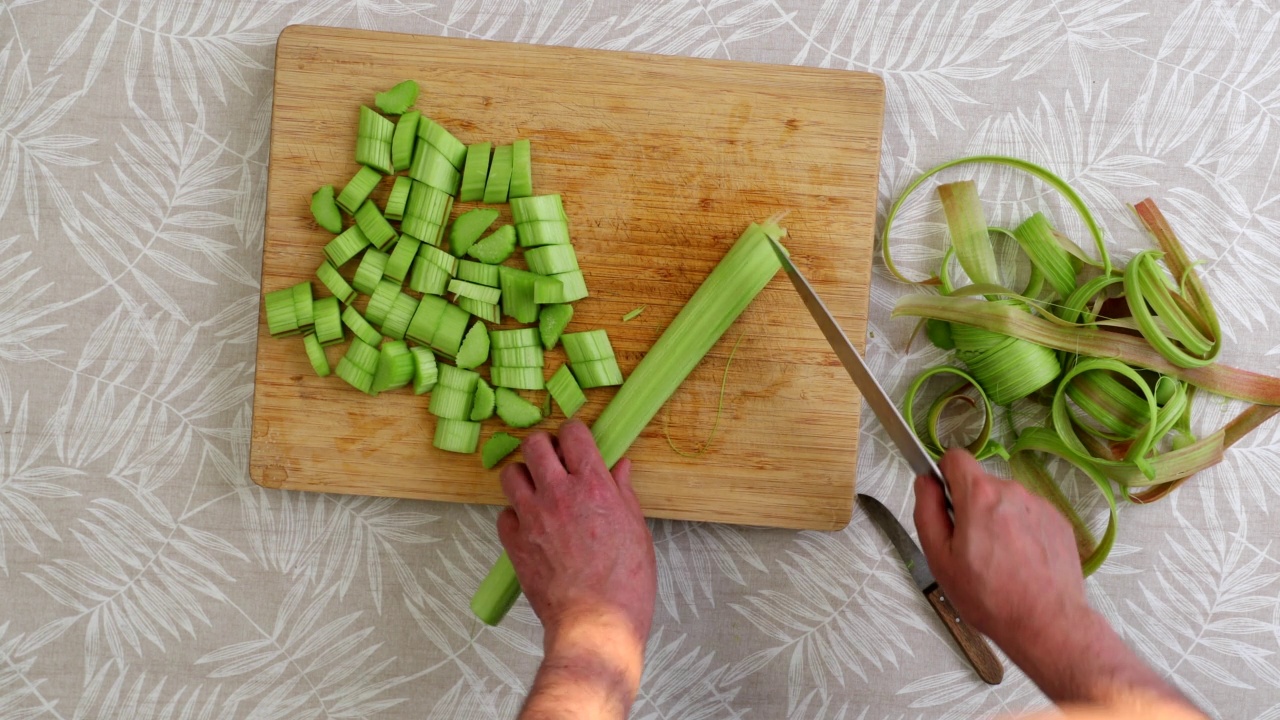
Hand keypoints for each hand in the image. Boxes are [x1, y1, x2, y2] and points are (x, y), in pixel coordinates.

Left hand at [497, 419, 655, 718]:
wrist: (596, 623)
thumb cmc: (625, 583)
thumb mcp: (636, 530)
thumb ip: (622, 493)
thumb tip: (620, 467)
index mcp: (593, 485)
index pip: (573, 433)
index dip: (574, 433)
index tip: (577, 442)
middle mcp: (558, 493)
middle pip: (534, 443)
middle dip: (543, 446)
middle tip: (553, 461)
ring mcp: (532, 517)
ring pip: (510, 473)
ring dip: (524, 476)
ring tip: (537, 490)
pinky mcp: (514, 542)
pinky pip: (504, 514)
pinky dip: (515, 515)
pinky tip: (531, 526)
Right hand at [912, 448, 1088, 652]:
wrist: (1046, 624)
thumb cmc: (991, 598)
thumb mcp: (939, 558)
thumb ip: (927, 511)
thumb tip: (925, 483)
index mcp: (979, 497)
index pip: (955, 458)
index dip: (944, 475)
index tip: (944, 498)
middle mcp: (1013, 492)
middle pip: (981, 484)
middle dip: (971, 506)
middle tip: (969, 546)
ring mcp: (1039, 506)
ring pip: (1006, 501)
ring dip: (997, 520)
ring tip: (998, 560)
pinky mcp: (1058, 522)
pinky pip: (1029, 515)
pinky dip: (1021, 531)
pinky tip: (1020, 562)